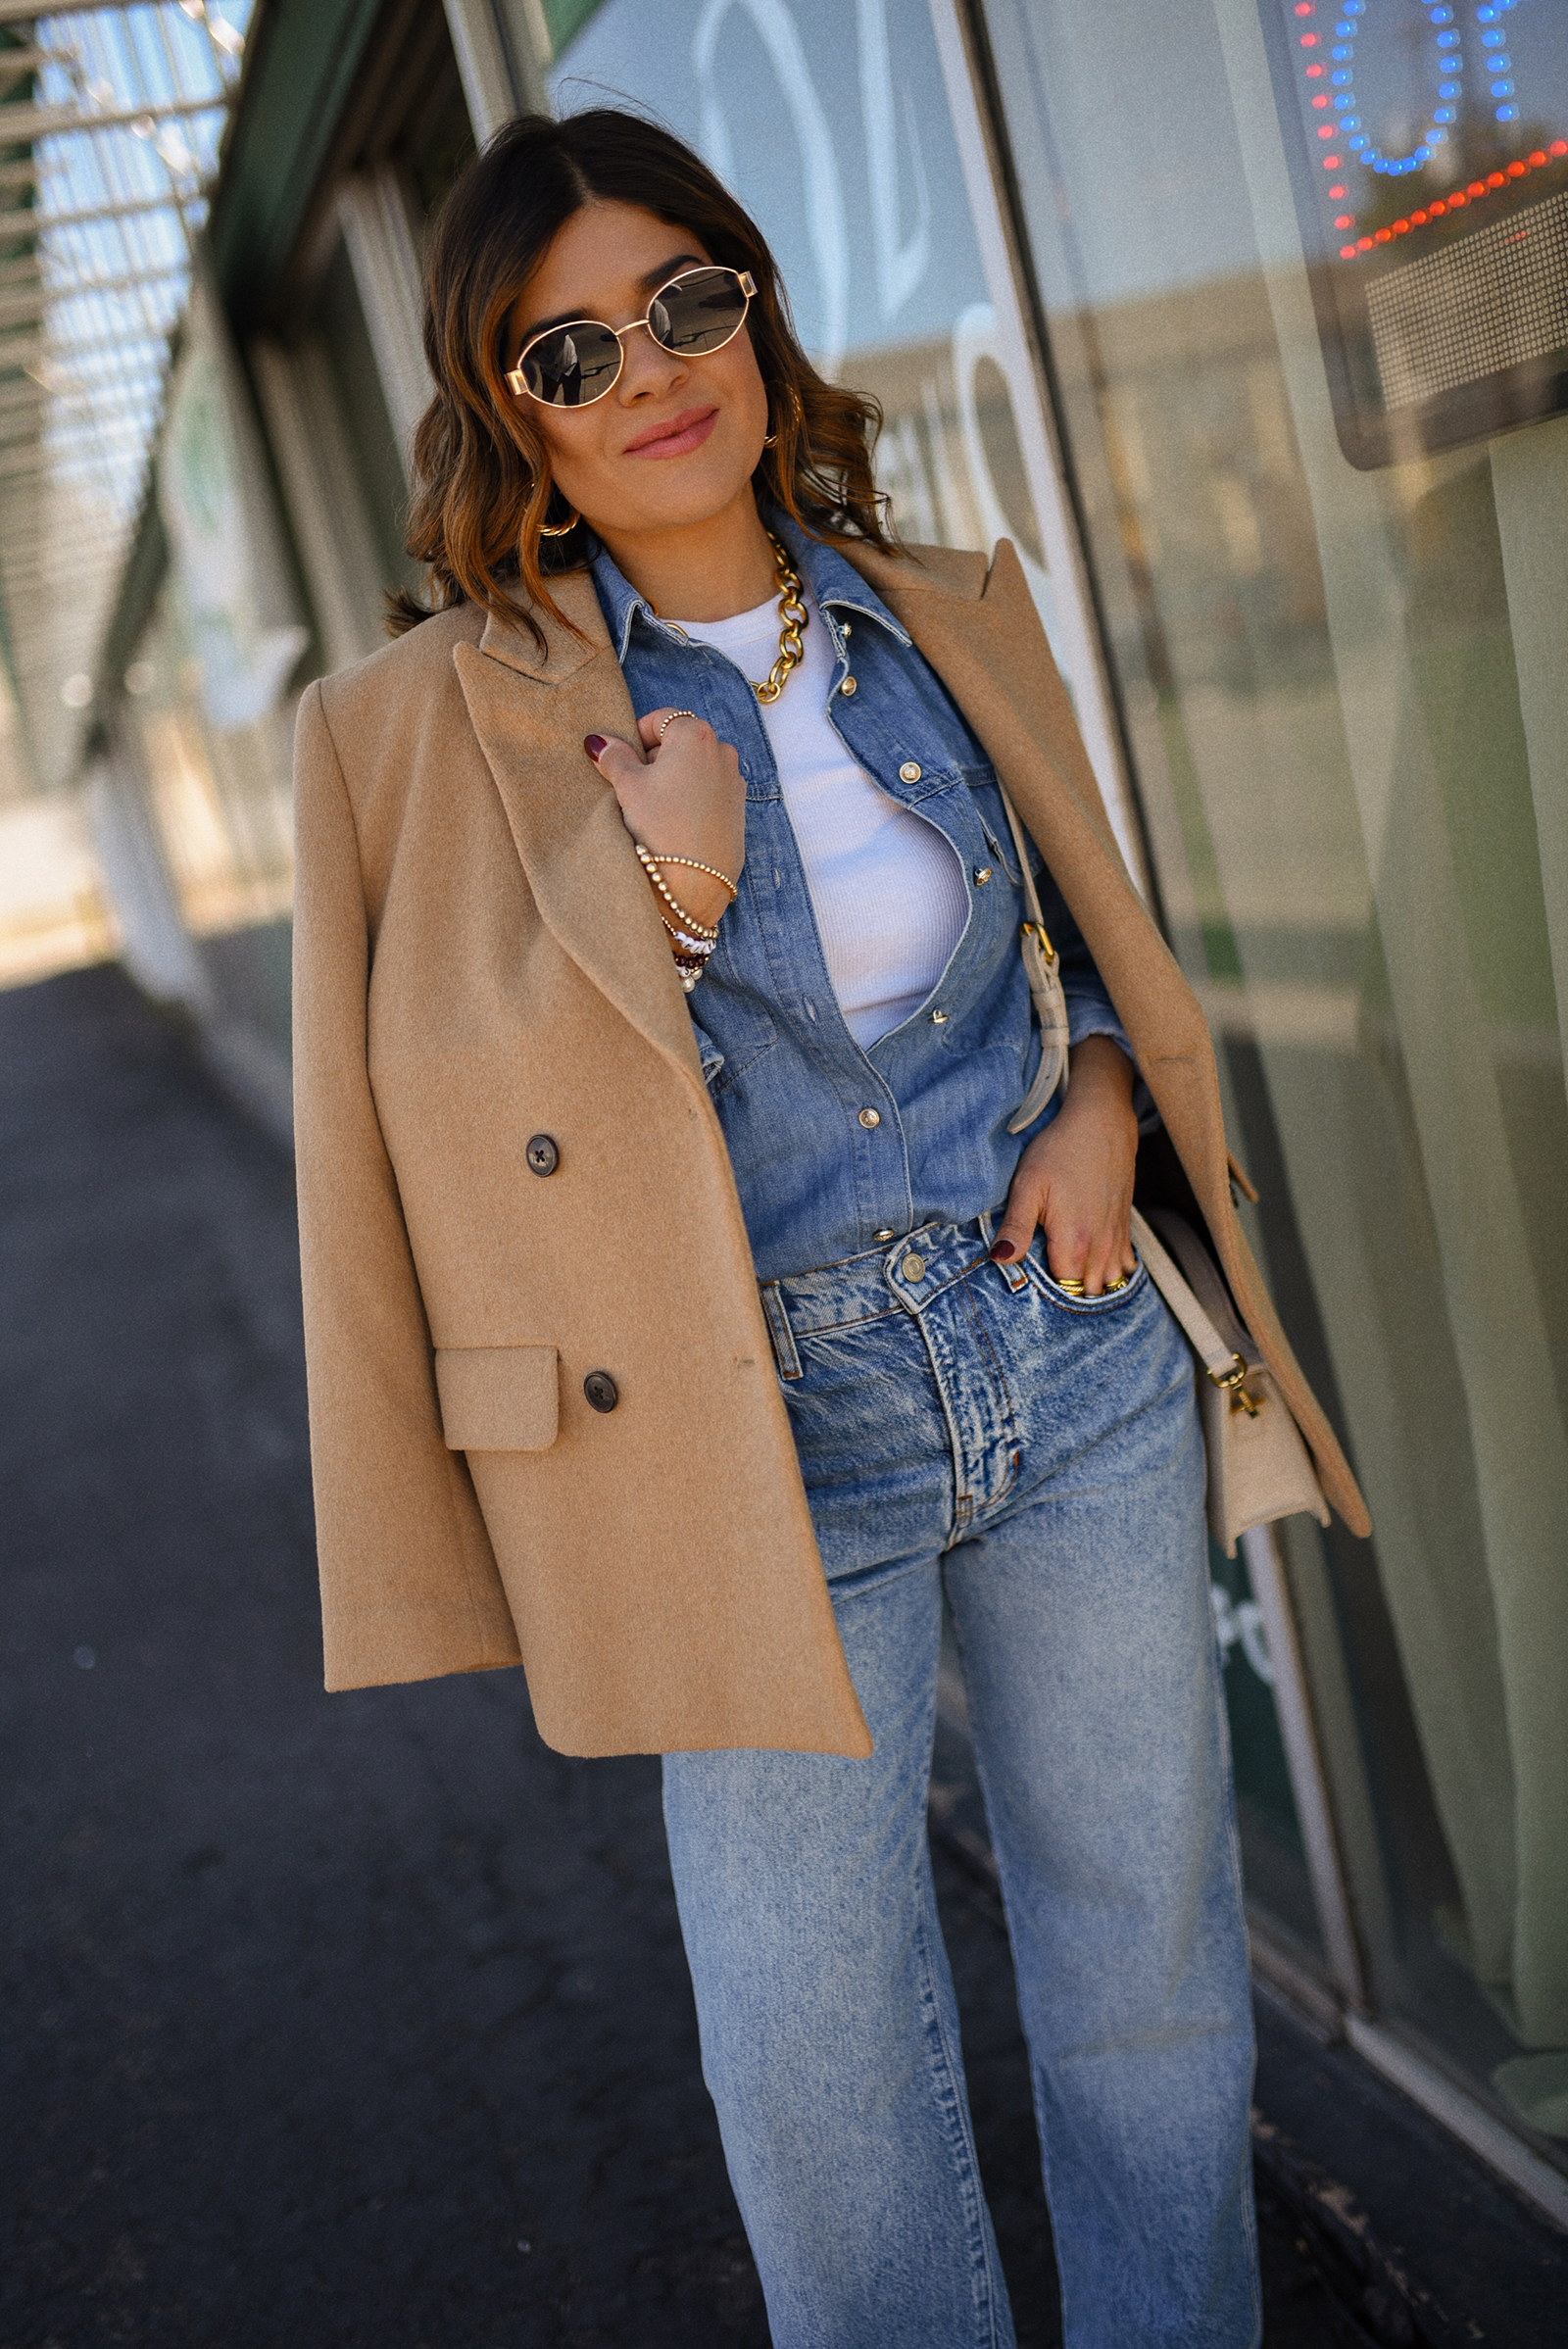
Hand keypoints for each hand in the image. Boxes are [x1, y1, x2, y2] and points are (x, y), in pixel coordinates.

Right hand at [585, 709, 745, 930]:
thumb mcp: (628, 786)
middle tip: (635, 787)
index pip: (661, 718)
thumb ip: (614, 756)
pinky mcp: (737, 809)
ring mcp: (734, 781)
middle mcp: (722, 751)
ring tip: (655, 809)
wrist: (695, 882)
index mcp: (695, 734)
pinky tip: (675, 823)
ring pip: (696, 768)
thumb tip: (599, 741)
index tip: (624, 760)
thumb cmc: (661, 827)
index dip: (637, 736)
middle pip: (680, 742)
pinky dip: (692, 798)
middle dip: (656, 759)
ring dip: (674, 779)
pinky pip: (709, 792)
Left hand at [989, 1035, 1137, 1293]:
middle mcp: (1100, 1246)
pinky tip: (1090, 1261)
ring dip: (1088, 1282)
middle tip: (1044, 1270)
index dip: (1043, 1285)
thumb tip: (999, 1260)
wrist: (1100, 1123)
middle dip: (1066, 1289)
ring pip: (1106, 1282)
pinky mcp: (1124, 1227)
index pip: (1061, 1287)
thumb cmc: (1059, 1151)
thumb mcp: (1028, 1185)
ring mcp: (1116, 1237)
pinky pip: (1123, 1266)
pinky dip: (1108, 1270)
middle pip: (1085, 1290)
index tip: (1028, 1272)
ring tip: (1065, 1268)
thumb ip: (1015, 1227)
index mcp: (1074, 1240)